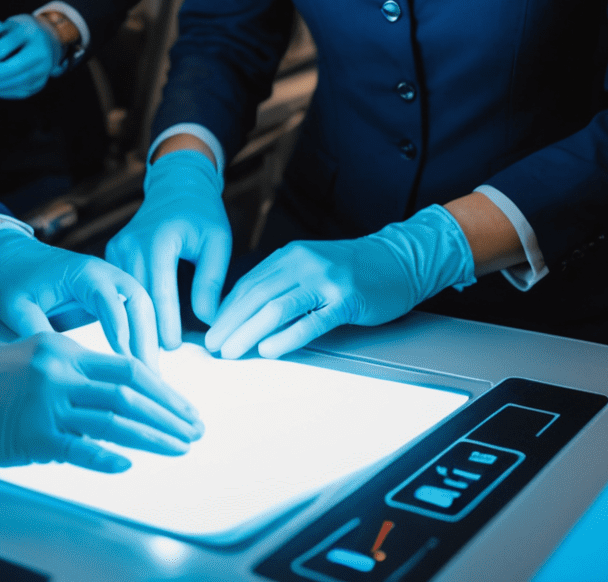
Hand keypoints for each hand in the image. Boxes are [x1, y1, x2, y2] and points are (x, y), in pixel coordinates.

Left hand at [0, 14, 63, 99]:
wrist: (47, 40)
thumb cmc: (20, 31)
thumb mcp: (10, 24)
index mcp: (32, 33)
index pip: (13, 41)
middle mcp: (42, 52)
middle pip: (17, 67)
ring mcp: (45, 70)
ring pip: (20, 83)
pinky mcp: (41, 83)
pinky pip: (23, 92)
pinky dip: (5, 92)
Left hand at [0, 225, 159, 367]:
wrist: (9, 257)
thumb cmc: (12, 280)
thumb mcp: (17, 307)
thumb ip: (37, 333)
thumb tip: (56, 368)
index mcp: (82, 272)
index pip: (111, 301)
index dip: (121, 332)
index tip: (127, 364)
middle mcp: (103, 273)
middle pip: (139, 301)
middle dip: (146, 339)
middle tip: (150, 378)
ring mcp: (110, 282)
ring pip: (143, 308)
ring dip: (149, 340)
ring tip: (152, 379)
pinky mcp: (109, 294)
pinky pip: (134, 313)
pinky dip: (142, 337)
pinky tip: (142, 367)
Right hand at [0, 335, 202, 472]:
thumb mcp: (35, 361)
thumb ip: (75, 376)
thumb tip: (120, 400)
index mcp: (62, 348)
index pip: (126, 366)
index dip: (162, 390)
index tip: (184, 409)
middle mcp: (58, 370)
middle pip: (129, 390)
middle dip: (168, 413)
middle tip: (193, 430)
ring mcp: (46, 402)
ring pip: (114, 418)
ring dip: (152, 436)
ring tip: (177, 448)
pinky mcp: (32, 433)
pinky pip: (80, 447)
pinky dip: (108, 456)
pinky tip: (127, 463)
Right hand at [105, 150, 230, 349]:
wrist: (176, 183)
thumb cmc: (201, 213)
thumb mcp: (217, 242)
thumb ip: (210, 282)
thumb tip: (207, 323)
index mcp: (157, 241)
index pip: (160, 293)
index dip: (166, 326)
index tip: (174, 353)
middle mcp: (130, 245)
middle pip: (136, 301)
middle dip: (146, 336)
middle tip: (154, 372)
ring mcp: (116, 248)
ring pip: (123, 297)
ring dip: (133, 327)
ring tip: (143, 361)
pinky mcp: (111, 253)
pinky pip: (118, 288)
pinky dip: (127, 311)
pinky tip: (133, 337)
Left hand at [205, 206, 474, 359]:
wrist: (399, 258)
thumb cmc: (353, 269)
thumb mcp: (312, 266)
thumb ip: (284, 283)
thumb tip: (248, 312)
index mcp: (289, 256)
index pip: (248, 283)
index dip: (226, 308)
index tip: (209, 330)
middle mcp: (302, 263)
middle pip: (256, 295)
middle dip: (229, 323)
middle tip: (211, 347)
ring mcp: (325, 280)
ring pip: (277, 307)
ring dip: (248, 331)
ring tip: (230, 351)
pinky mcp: (346, 299)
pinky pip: (311, 320)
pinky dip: (287, 336)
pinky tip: (269, 349)